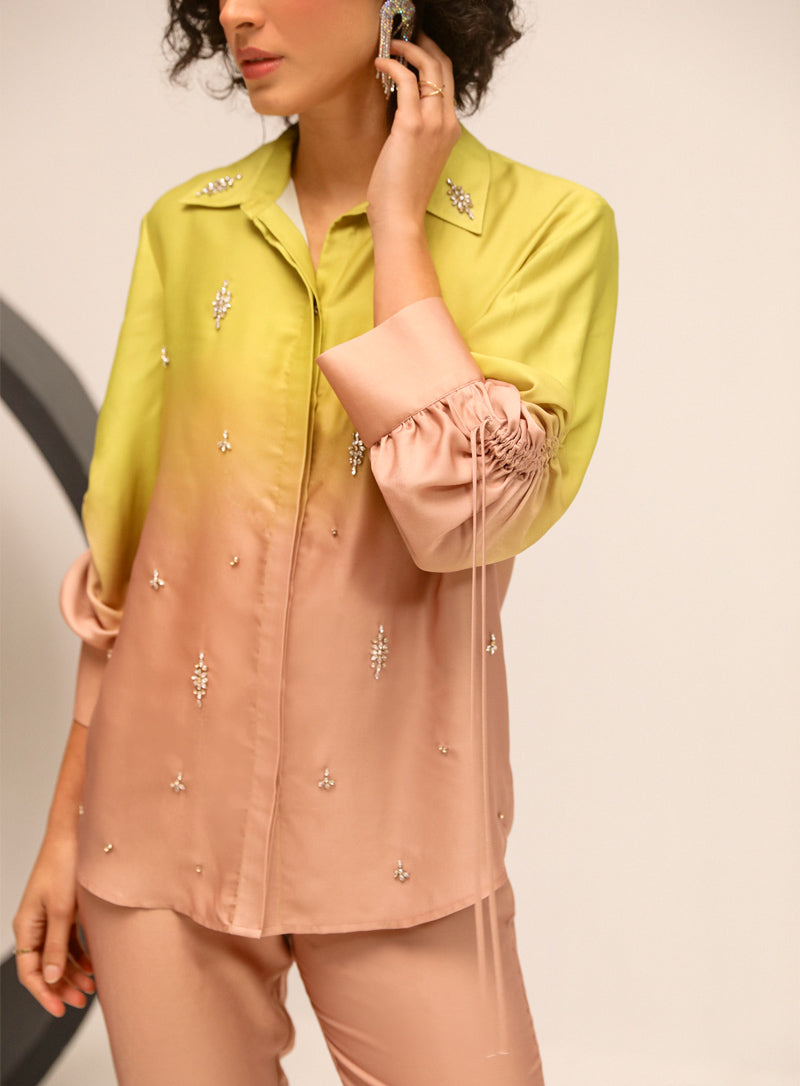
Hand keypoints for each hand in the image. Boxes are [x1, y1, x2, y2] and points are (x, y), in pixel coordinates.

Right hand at [13, 832, 95, 1016]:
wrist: (76, 834)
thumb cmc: (65, 865)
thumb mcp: (62, 909)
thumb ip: (56, 945)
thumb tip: (50, 978)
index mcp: (26, 926)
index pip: (29, 971)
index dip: (43, 994)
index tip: (60, 1010)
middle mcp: (35, 924)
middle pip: (44, 967)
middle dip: (61, 986)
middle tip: (82, 1001)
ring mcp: (50, 917)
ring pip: (58, 956)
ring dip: (73, 972)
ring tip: (92, 987)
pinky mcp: (65, 910)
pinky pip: (68, 941)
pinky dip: (80, 955)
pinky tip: (93, 965)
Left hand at [369, 31, 460, 236]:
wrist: (401, 217)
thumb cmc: (402, 193)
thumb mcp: (415, 157)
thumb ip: (416, 131)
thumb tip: (399, 109)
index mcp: (450, 129)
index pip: (448, 81)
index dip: (432, 57)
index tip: (414, 47)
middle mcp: (447, 122)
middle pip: (443, 66)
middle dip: (424, 44)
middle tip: (403, 35)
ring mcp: (433, 123)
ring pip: (428, 67)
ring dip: (407, 48)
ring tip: (389, 45)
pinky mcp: (412, 125)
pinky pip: (405, 80)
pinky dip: (392, 65)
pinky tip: (378, 64)